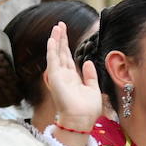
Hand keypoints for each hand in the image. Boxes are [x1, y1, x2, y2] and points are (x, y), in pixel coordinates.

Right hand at [43, 22, 100, 143]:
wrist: (81, 121)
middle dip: (60, 38)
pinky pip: (52, 60)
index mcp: (72, 78)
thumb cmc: (88, 110)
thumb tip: (86, 61)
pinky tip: (52, 39)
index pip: (67, 58)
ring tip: (56, 26)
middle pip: (60, 52)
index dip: (66, 45)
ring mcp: (58, 76)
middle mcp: (63, 76)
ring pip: (56, 53)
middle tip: (59, 24)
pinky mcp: (55, 78)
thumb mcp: (93, 89)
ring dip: (56, 40)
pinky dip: (52, 49)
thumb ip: (90, 75)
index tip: (65, 33)